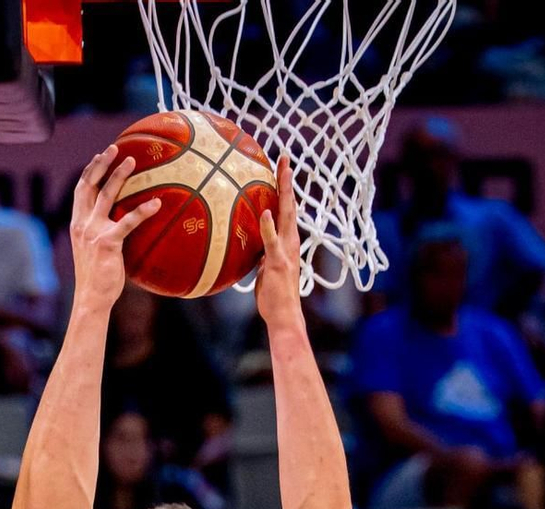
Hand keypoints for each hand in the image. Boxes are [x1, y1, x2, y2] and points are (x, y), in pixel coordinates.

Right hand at [69, 145, 159, 312]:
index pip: (81, 190)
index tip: (99, 157)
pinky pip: (128, 221)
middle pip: (90, 185)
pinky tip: (157, 203)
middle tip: (114, 148)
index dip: (90, 171)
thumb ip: (103, 234)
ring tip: (132, 160)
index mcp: (78, 224)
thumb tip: (121, 226)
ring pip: (107, 195)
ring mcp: (94, 232)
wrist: (91, 298)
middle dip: (101, 163)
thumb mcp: (95, 252)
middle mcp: (82, 224)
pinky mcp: (108, 242)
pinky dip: (143, 210)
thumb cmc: (98, 279)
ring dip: (119, 175)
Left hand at [255, 156, 303, 331]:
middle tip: (285, 157)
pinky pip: (272, 241)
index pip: (286, 209)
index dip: (284, 188)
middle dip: (287, 180)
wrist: (284, 316)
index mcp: (288, 242)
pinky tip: (265, 212)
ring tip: (282, 171)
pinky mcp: (278, 262)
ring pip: (286, 215)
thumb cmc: (274, 297)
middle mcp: (291, 242)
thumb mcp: (266, 269)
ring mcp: (286, 251)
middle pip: (290, 204)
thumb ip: (263, 254)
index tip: (281, 167)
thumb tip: (253, 245)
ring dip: (285, 192)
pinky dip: (269, 226)